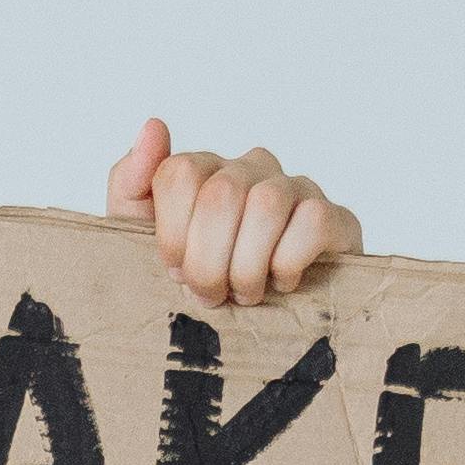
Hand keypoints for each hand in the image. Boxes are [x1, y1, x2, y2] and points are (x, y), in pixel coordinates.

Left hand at [108, 118, 354, 306]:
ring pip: (267, 206)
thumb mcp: (140, 242)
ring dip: (247, 268)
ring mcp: (295, 189)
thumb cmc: (196, 284)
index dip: (172, 236)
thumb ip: (130, 184)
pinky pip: (312, 222)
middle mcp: (250, 168)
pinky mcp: (334, 217)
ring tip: (244, 293)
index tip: (176, 270)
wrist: (255, 338)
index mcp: (204, 170)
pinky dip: (288, 264)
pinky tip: (282, 283)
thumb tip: (153, 126)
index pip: (179, 174)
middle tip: (209, 295)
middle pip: (221, 194)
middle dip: (207, 262)